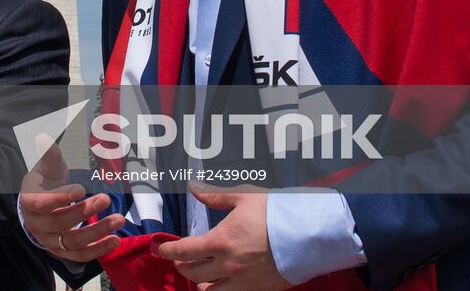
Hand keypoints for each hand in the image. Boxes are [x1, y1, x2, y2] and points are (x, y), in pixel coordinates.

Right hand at [18, 135, 123, 262]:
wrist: (39, 208)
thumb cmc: (45, 184)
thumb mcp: (47, 168)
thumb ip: (49, 155)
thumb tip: (43, 137)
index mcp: (30, 202)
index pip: (41, 203)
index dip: (60, 198)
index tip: (81, 189)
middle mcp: (37, 225)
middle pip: (60, 222)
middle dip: (84, 211)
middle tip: (106, 198)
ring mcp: (50, 241)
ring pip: (73, 242)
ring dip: (97, 232)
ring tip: (118, 220)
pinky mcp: (63, 252)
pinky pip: (80, 255)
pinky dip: (98, 250)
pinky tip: (115, 240)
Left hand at [154, 184, 290, 290]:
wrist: (308, 236)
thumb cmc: (275, 213)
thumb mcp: (244, 198)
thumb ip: (216, 197)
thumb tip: (193, 188)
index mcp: (220, 241)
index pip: (184, 251)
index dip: (169, 251)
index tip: (160, 249)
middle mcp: (228, 265)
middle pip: (193, 273)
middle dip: (183, 266)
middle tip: (180, 260)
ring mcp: (243, 281)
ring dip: (201, 284)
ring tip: (200, 277)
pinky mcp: (258, 290)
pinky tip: (221, 284)